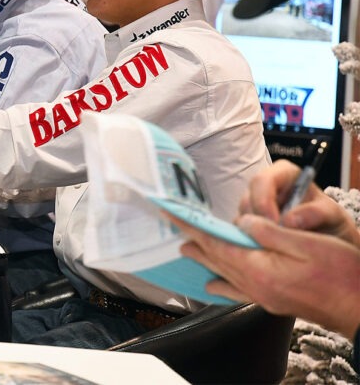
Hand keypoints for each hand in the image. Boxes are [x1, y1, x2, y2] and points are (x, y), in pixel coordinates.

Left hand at [171, 212, 359, 337]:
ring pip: (225, 274)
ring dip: (205, 259)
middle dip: (195, 241)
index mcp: (260, 269)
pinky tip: (213, 285)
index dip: (194, 227)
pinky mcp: (273, 301)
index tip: (173, 213)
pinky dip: (223, 284)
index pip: (217, 243)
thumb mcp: (308, 243)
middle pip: (217, 259)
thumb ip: (269, 232)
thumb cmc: (342, 274)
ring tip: (186, 249)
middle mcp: (255, 285)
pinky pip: (238, 291)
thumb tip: (242, 221)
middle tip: (174, 226)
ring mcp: (264, 296)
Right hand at [240, 160, 359, 246]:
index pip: (262, 180)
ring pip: (242, 217)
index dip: (263, 201)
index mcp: (284, 174)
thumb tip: (288, 221)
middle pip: (247, 199)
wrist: (331, 240)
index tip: (274, 223)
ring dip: (254, 233)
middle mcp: (265, 188)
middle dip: (257, 221)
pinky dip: (251, 241)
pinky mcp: (250, 224)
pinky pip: (241, 232)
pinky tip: (267, 248)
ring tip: (275, 246)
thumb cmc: (331, 221)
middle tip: (272, 240)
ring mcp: (255, 206)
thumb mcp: (332, 214)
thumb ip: (314, 213)